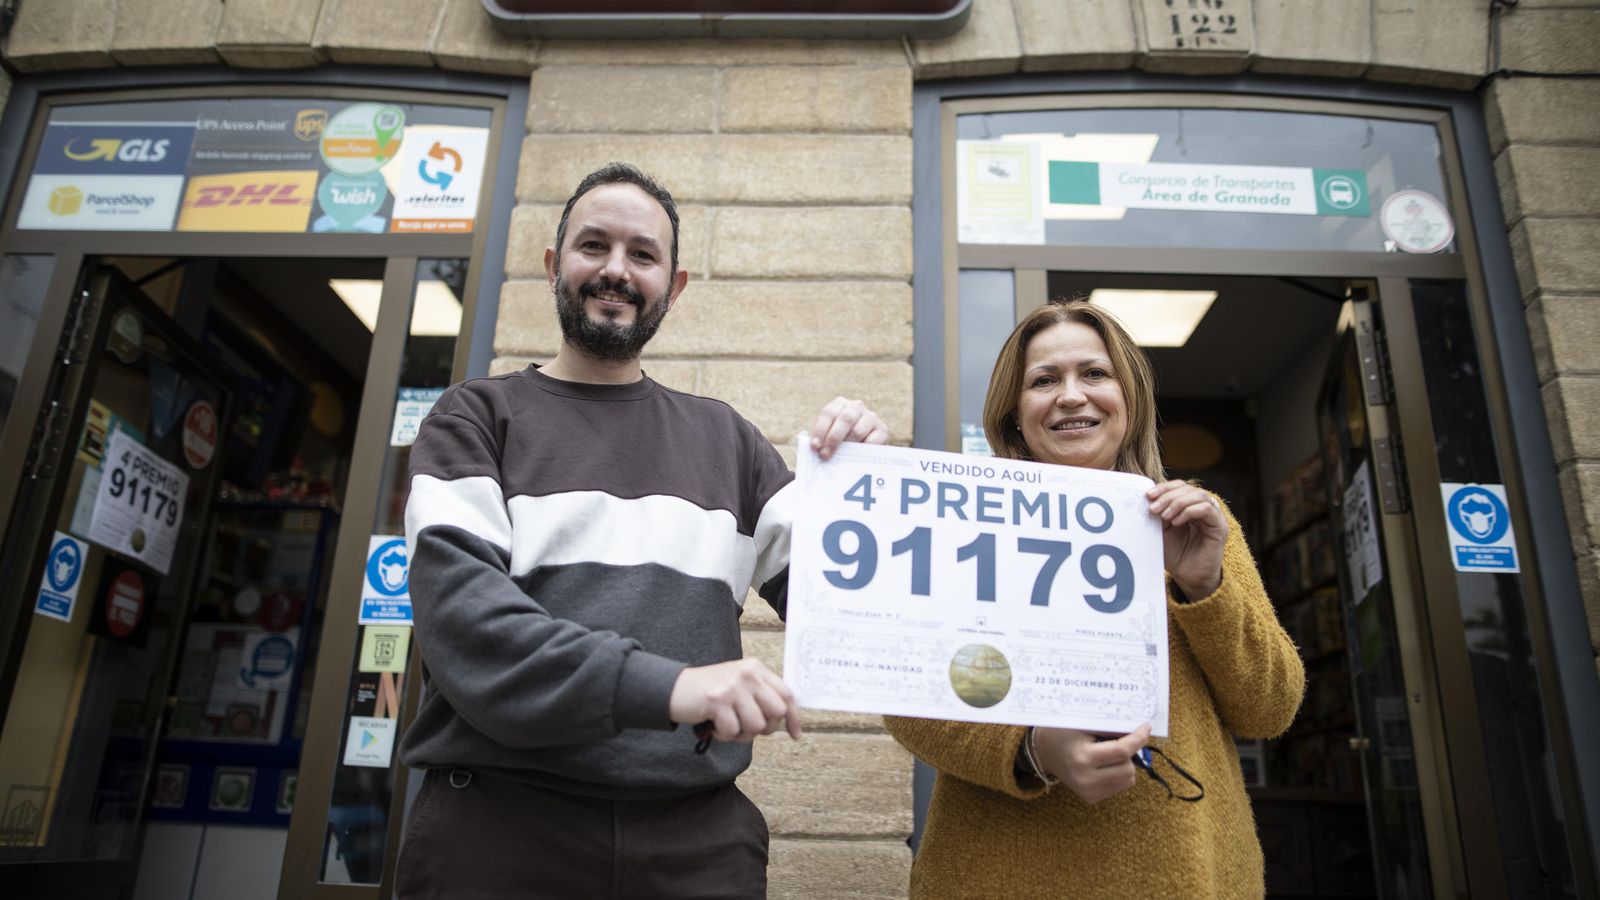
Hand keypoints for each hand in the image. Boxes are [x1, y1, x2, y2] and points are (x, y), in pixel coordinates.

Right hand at [668, 658, 801, 742]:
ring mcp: (733, 687)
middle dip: (765, 728)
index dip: (794, 718)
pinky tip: (714, 724)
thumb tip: (785, 718)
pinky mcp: (718, 701)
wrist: (674, 688)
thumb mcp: (740, 684)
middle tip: (746, 727)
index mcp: (756, 668)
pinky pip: (733, 731)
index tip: (796, 735)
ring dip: (741, 734)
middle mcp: (748, 674)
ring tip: (727, 725)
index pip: (786, 694)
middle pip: (777, 712)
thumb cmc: (711, 691)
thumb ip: (760, 695)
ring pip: (756, 726)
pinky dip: (723, 735)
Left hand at [809, 396, 888, 459]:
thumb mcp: (827, 435)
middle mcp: (856, 406)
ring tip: (840, 457)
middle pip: (845, 419)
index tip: (815, 446)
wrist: (860, 446)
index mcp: (839, 404)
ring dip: (847, 446)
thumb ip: (821, 439)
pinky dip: (863, 449)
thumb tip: (815, 448)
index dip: (821, 430)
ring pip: (858, 430)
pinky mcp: (882, 429)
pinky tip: (857, 456)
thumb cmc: (838, 441)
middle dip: (834, 438)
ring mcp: (871, 417)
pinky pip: (873, 440)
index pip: (829, 413)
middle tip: (825, 454)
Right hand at [1033, 724, 1151, 804]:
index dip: (1138, 738)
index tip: (1145, 727)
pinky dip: (1118, 774)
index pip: (1122, 751)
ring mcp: (1088, 791)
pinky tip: (1103, 766)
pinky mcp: (1091, 798)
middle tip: (1117, 741)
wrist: (1044, 751)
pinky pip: (1120, 786)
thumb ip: (1110, 727)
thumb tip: (1137, 728)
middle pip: (1128, 768)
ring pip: (1128, 779)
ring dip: (1125, 764)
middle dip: (1129, 753)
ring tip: (1108, 754)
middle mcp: (1086, 779)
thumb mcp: (1083, 724)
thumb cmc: (1063, 732)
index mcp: (1083, 758)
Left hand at [1147, 480, 1227, 599]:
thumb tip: (1146, 498)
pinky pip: (1207, 509)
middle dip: (1168, 496)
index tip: (1148, 495)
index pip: (1179, 486)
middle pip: (1188, 488)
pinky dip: (1189, 511)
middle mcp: (1203, 508)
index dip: (1164, 487)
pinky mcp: (1220, 526)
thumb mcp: (1161, 531)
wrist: (1188, 578)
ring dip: (1178, 502)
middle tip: (1153, 508)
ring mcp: (1213, 516)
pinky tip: (1176, 522)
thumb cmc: (1175, 555)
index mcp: (1189, 506)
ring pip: (1199, 495)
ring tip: (1164, 516)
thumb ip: (1158, 514)